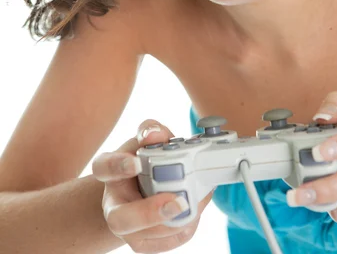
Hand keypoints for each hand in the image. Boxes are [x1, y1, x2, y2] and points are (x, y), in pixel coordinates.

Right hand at [92, 119, 213, 251]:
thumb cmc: (144, 158)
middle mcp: (113, 204)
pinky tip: (193, 213)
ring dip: (175, 222)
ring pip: (144, 237)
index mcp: (109, 173)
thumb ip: (152, 131)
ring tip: (194, 202)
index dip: (118, 166)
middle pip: (120, 220)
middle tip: (178, 202)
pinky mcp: (142, 243)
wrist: (142, 186)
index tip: (137, 161)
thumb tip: (154, 134)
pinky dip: (183, 229)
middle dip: (149, 214)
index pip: (104, 168)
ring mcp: (126, 229)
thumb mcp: (147, 139)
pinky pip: (163, 244)